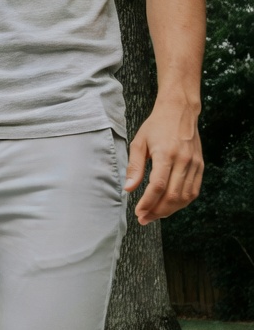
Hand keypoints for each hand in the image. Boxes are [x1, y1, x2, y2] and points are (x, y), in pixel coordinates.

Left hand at [125, 100, 203, 224]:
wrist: (180, 110)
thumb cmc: (156, 126)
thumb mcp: (139, 143)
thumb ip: (134, 167)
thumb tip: (128, 189)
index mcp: (166, 154)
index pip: (157, 186)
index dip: (148, 203)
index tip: (139, 212)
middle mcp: (183, 160)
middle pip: (172, 195)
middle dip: (157, 211)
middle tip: (144, 218)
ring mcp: (194, 164)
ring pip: (185, 196)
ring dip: (169, 210)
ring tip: (155, 214)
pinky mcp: (200, 166)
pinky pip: (193, 190)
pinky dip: (182, 202)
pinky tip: (169, 205)